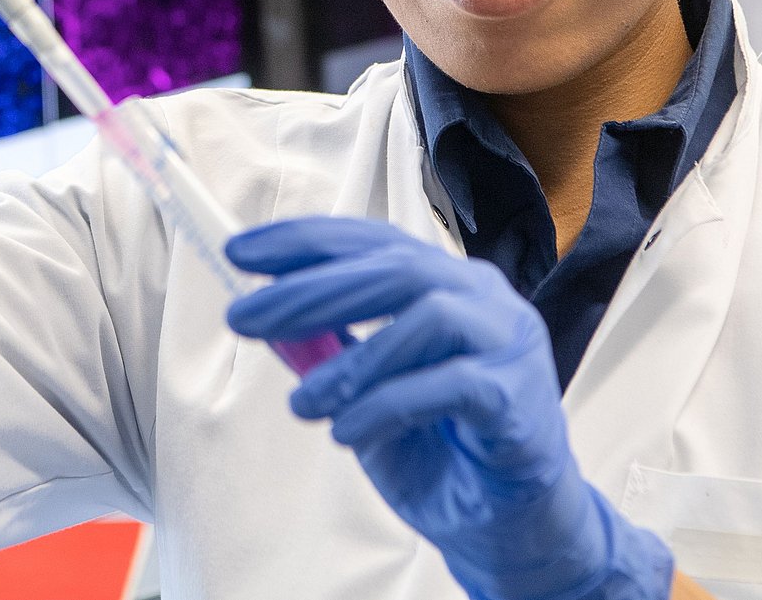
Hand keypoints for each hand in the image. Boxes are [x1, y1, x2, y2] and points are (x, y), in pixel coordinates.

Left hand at [226, 218, 672, 599]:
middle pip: (394, 268)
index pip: (372, 242)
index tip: (240, 252)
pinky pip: (451, 384)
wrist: (508, 519)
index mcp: (446, 281)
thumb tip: (266, 314)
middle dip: (310, 290)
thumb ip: (330, 349)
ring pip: (428, 317)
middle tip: (243, 316)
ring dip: (353, 361)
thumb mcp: (366, 391)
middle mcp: (482, 296)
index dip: (306, 242)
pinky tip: (348, 432)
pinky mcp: (520, 395)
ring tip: (301, 403)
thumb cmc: (440, 445)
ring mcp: (508, 339)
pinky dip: (388, 405)